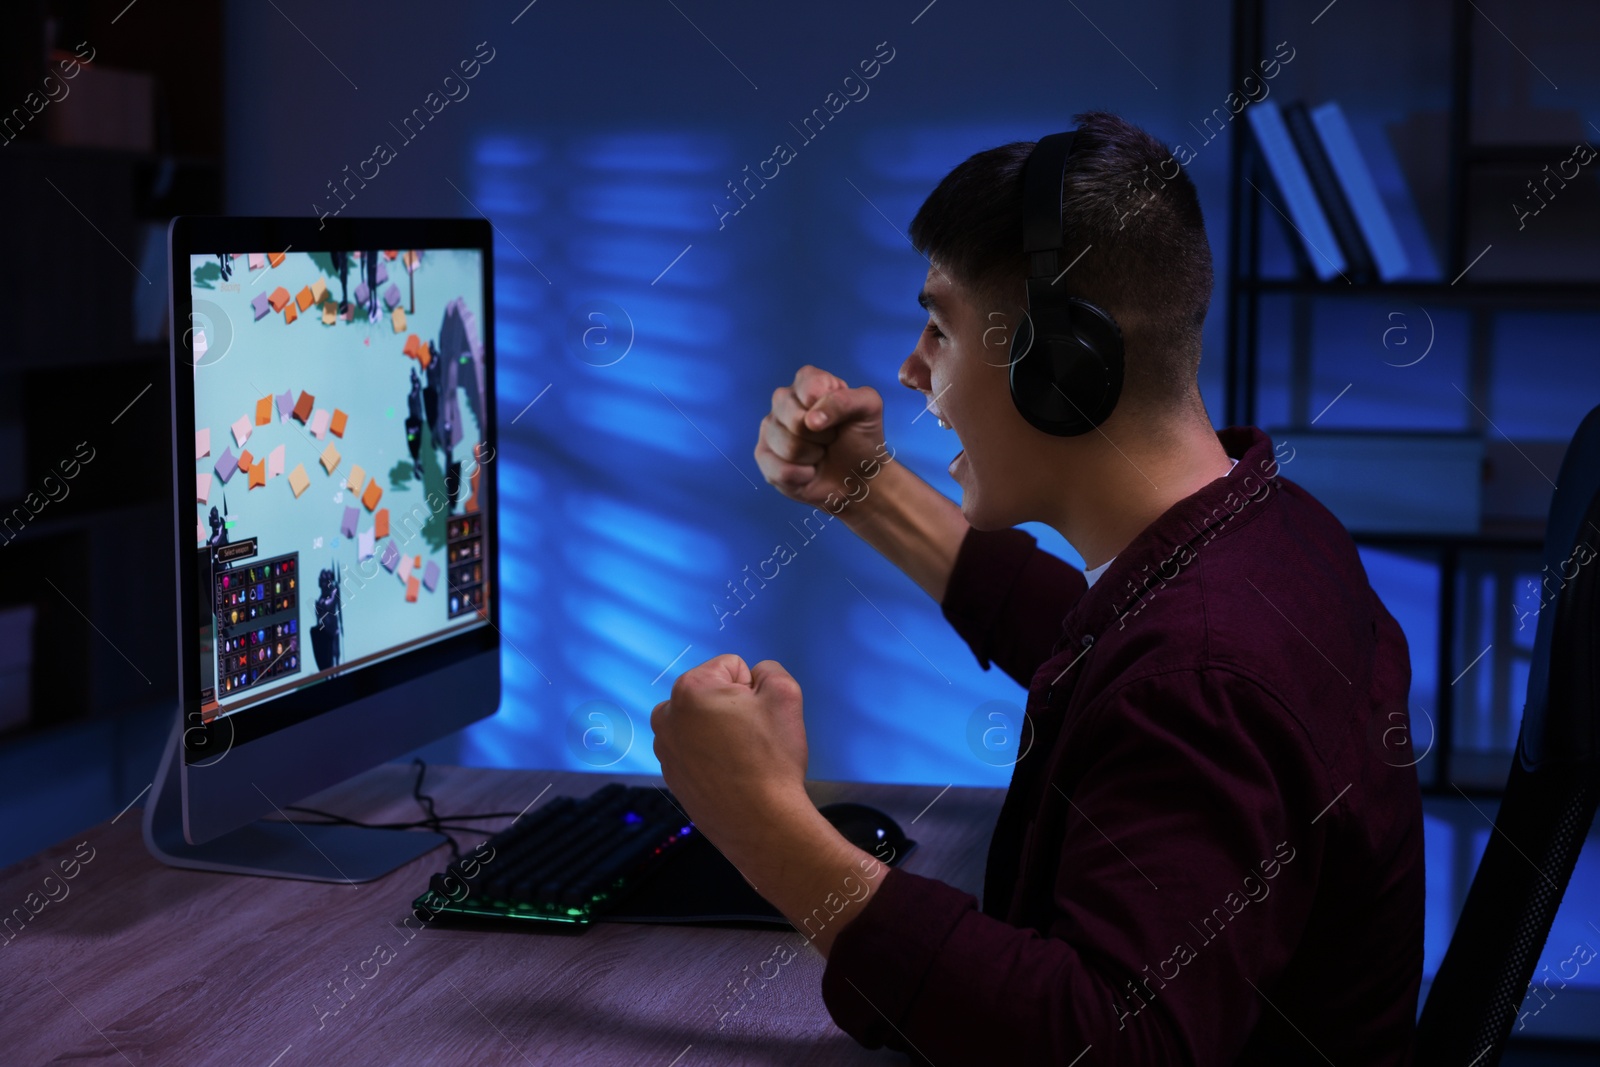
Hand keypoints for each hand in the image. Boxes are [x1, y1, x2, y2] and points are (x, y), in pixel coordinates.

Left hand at [651, 654, 811, 855]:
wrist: (760, 822)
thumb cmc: (771, 760)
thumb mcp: (785, 695)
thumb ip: (769, 670)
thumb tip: (756, 676)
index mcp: (690, 689)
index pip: (731, 667)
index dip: (753, 688)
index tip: (759, 715)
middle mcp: (667, 716)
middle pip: (710, 694)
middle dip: (731, 708)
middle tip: (752, 737)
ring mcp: (665, 749)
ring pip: (701, 722)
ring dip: (719, 731)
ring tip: (741, 757)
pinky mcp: (672, 776)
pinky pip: (696, 751)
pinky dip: (711, 757)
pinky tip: (730, 774)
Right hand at [754, 365, 891, 512]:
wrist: (857, 475)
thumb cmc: (860, 437)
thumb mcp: (868, 408)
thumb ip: (846, 400)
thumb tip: (811, 419)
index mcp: (807, 381)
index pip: (811, 388)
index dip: (830, 408)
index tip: (841, 418)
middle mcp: (783, 400)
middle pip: (795, 420)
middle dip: (822, 436)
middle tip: (830, 438)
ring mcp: (770, 428)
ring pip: (789, 447)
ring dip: (814, 457)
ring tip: (819, 454)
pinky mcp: (763, 456)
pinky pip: (779, 470)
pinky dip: (803, 476)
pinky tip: (808, 472)